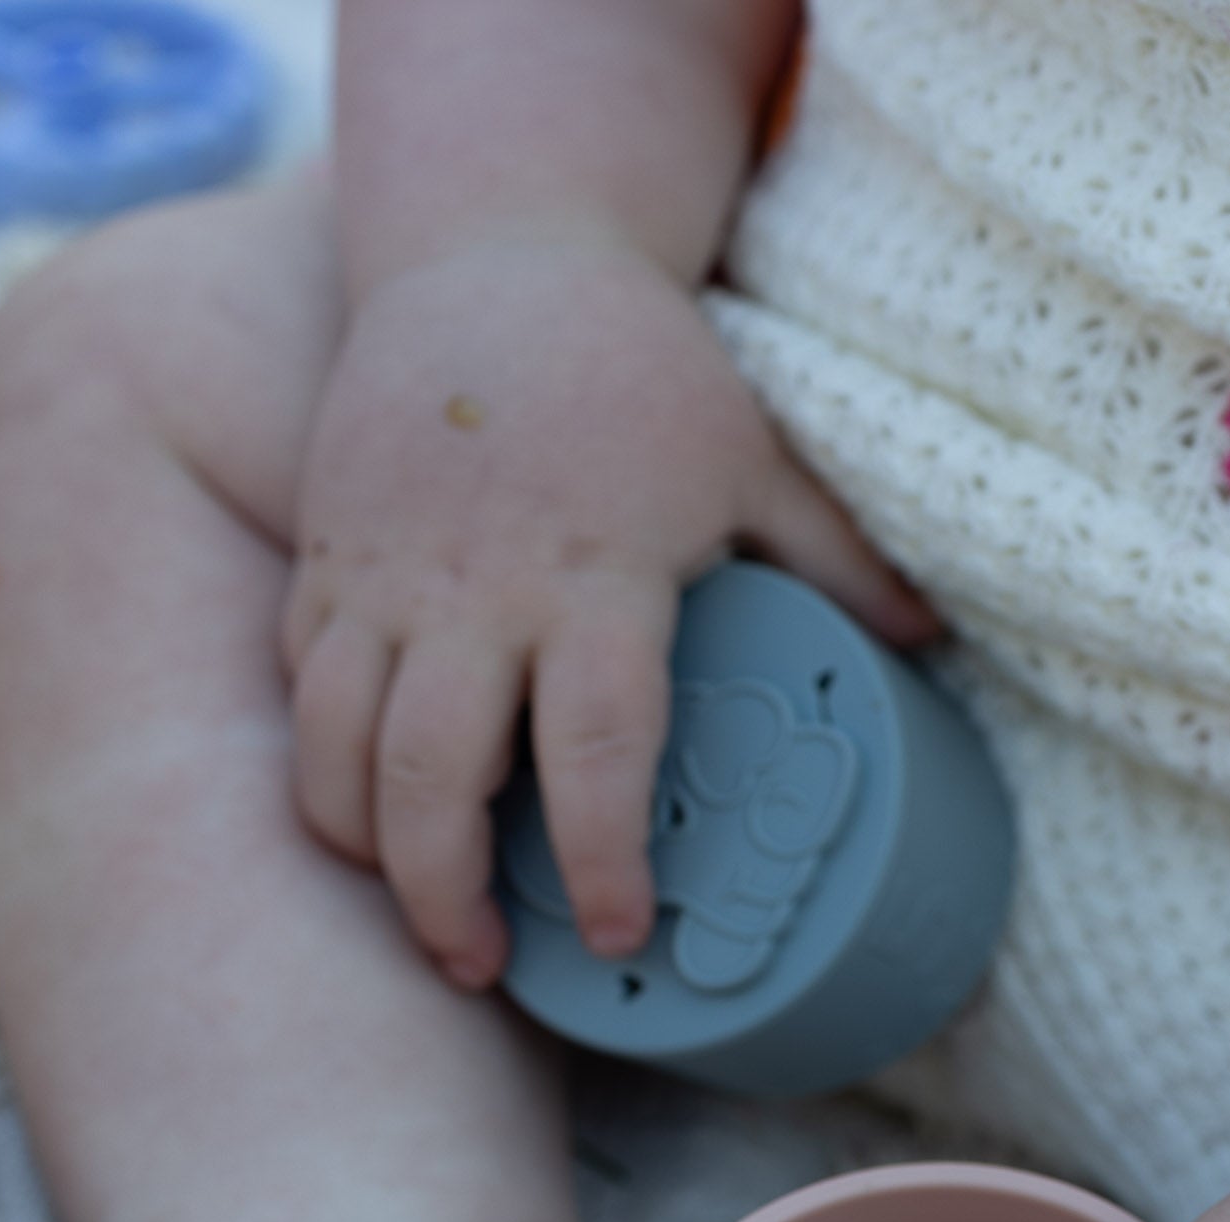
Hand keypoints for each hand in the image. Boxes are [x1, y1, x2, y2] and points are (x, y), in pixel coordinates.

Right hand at [280, 230, 931, 983]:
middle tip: (486, 966)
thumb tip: (931, 644)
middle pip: (430, 778)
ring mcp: (380, 574)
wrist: (494, 247)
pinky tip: (367, 810)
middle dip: (445, 897)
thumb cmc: (639, 367)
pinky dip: (321, 761)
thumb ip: (837, 559)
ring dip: (366, 851)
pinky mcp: (324, 555)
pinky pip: (298, 685)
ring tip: (418, 912)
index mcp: (597, 576)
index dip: (603, 861)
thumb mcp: (752, 455)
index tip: (624, 937)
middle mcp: (473, 589)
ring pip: (335, 747)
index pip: (593, 751)